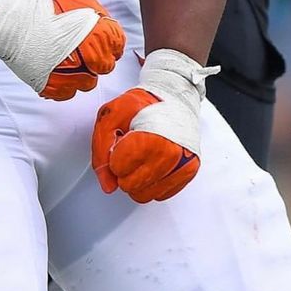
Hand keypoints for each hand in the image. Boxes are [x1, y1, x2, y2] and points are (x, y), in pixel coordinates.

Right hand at [0, 0, 125, 99]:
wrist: (16, 21)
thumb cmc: (47, 9)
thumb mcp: (79, 0)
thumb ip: (98, 15)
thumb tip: (107, 25)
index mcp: (100, 36)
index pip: (118, 45)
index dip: (111, 43)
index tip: (105, 44)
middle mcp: (90, 59)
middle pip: (105, 67)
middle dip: (98, 59)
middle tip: (86, 52)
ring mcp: (71, 76)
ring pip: (88, 83)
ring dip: (83, 74)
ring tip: (70, 61)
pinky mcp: (53, 88)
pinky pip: (68, 94)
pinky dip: (65, 85)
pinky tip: (59, 71)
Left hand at [92, 49, 218, 202]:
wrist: (174, 95)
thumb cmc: (143, 104)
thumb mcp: (111, 115)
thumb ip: (101, 149)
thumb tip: (107, 184)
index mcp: (149, 138)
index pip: (117, 169)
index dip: (113, 156)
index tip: (121, 142)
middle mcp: (170, 154)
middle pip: (130, 186)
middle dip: (124, 171)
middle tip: (130, 150)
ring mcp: (182, 164)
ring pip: (146, 195)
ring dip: (138, 180)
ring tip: (143, 156)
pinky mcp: (189, 171)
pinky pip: (162, 194)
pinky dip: (154, 182)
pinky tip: (154, 162)